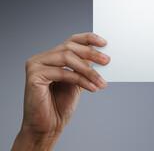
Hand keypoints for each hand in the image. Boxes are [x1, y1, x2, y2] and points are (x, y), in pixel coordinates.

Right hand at [12, 33, 109, 150]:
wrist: (47, 127)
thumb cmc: (61, 105)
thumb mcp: (78, 81)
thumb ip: (85, 67)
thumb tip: (102, 55)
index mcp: (52, 57)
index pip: (71, 41)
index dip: (88, 38)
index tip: (104, 43)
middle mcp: (42, 58)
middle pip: (70, 47)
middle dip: (91, 54)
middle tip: (107, 61)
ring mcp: (36, 65)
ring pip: (68, 58)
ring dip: (88, 70)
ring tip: (101, 82)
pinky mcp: (34, 76)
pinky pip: (63, 73)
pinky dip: (81, 80)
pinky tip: (92, 88)